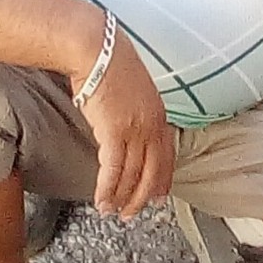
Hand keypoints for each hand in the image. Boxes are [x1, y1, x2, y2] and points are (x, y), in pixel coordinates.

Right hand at [75, 26, 175, 216]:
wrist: (96, 49)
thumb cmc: (108, 61)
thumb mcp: (133, 87)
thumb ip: (137, 109)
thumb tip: (127, 124)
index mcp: (158, 113)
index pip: (166, 154)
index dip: (162, 179)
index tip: (159, 196)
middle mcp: (151, 124)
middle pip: (152, 171)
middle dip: (142, 196)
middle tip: (133, 213)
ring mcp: (135, 130)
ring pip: (132, 174)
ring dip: (122, 197)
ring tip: (113, 211)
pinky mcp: (114, 133)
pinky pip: (113, 170)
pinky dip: (107, 189)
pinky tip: (102, 201)